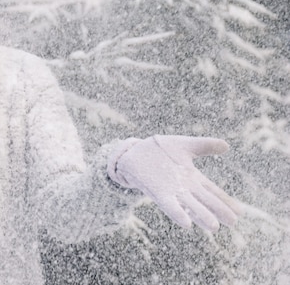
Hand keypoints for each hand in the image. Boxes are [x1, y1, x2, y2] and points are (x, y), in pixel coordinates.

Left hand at [108, 135, 241, 231]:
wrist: (134, 152)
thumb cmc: (160, 150)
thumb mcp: (185, 145)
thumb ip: (205, 145)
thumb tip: (227, 145)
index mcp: (192, 177)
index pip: (212, 190)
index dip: (225, 200)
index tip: (240, 212)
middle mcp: (184, 187)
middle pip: (204, 201)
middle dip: (218, 211)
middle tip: (233, 222)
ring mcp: (171, 191)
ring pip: (189, 205)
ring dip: (200, 216)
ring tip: (214, 227)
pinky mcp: (157, 192)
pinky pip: (169, 205)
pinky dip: (177, 213)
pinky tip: (186, 223)